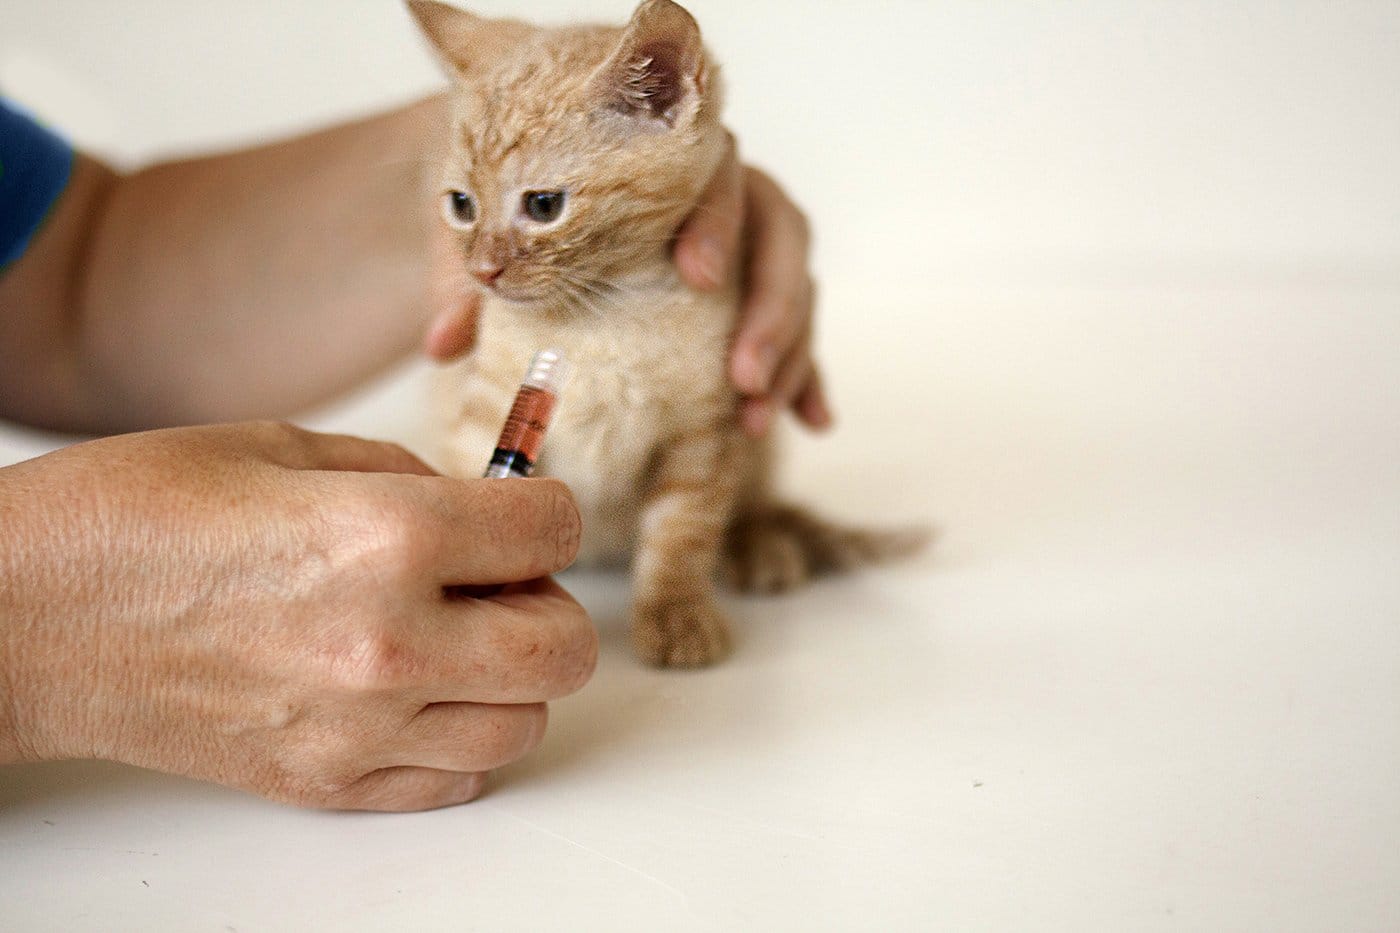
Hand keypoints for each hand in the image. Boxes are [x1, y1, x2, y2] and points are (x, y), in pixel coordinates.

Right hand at [0, 422, 594, 810]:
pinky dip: (457, 735)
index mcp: (387, 536)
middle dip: (547, 603)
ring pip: (525, 724)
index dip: (546, 510)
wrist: (26, 614)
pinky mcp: (324, 782)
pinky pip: (455, 778)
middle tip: (498, 581)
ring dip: (509, 677)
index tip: (522, 512)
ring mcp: (358, 726)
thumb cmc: (136, 516)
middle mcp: (389, 641)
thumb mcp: (285, 448)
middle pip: (565, 648)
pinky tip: (412, 691)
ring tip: (453, 638)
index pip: (552, 529)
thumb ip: (405, 476)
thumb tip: (480, 502)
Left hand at [421, 139, 832, 437]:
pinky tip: (811, 423)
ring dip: (787, 356)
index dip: (715, 223)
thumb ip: (474, 277)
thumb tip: (440, 345)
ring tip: (753, 422)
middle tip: (736, 376)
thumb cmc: (526, 198)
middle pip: (780, 235)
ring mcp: (755, 246)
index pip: (717, 173)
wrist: (542, 193)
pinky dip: (806, 378)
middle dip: (768, 307)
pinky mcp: (764, 295)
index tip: (697, 278)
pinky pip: (801, 334)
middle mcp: (731, 196)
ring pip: (797, 289)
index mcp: (674, 162)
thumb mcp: (497, 230)